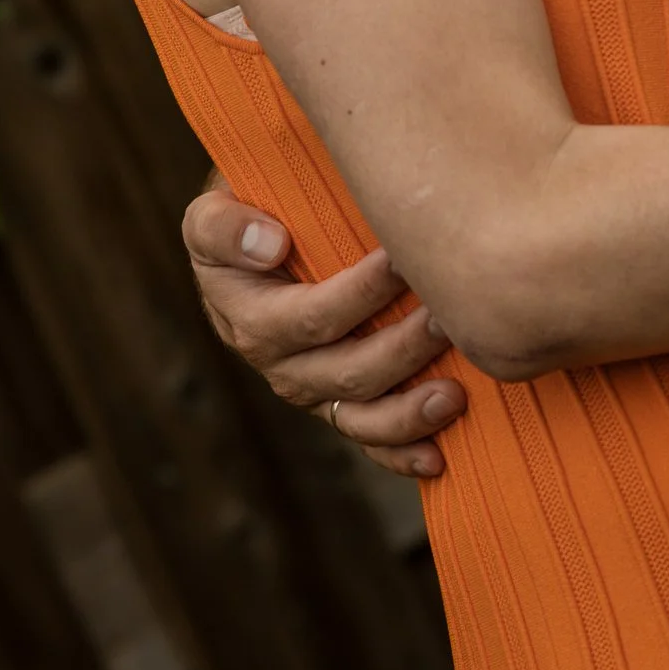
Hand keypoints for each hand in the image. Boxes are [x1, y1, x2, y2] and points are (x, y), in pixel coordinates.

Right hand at [183, 181, 467, 479]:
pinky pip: (368, 438)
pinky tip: (437, 457)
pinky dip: (402, 451)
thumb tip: (270, 244)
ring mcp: (312, 388)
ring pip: (362, 414)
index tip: (402, 259)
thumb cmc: (247, 215)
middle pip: (348, 370)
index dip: (360, 294)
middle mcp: (280, 364)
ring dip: (410, 409)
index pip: (311, 317)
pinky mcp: (337, 403)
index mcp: (251, 319)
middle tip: (450, 315)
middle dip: (404, 347)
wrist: (258, 239)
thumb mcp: (213, 212)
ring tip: (455, 393)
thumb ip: (225, 227)